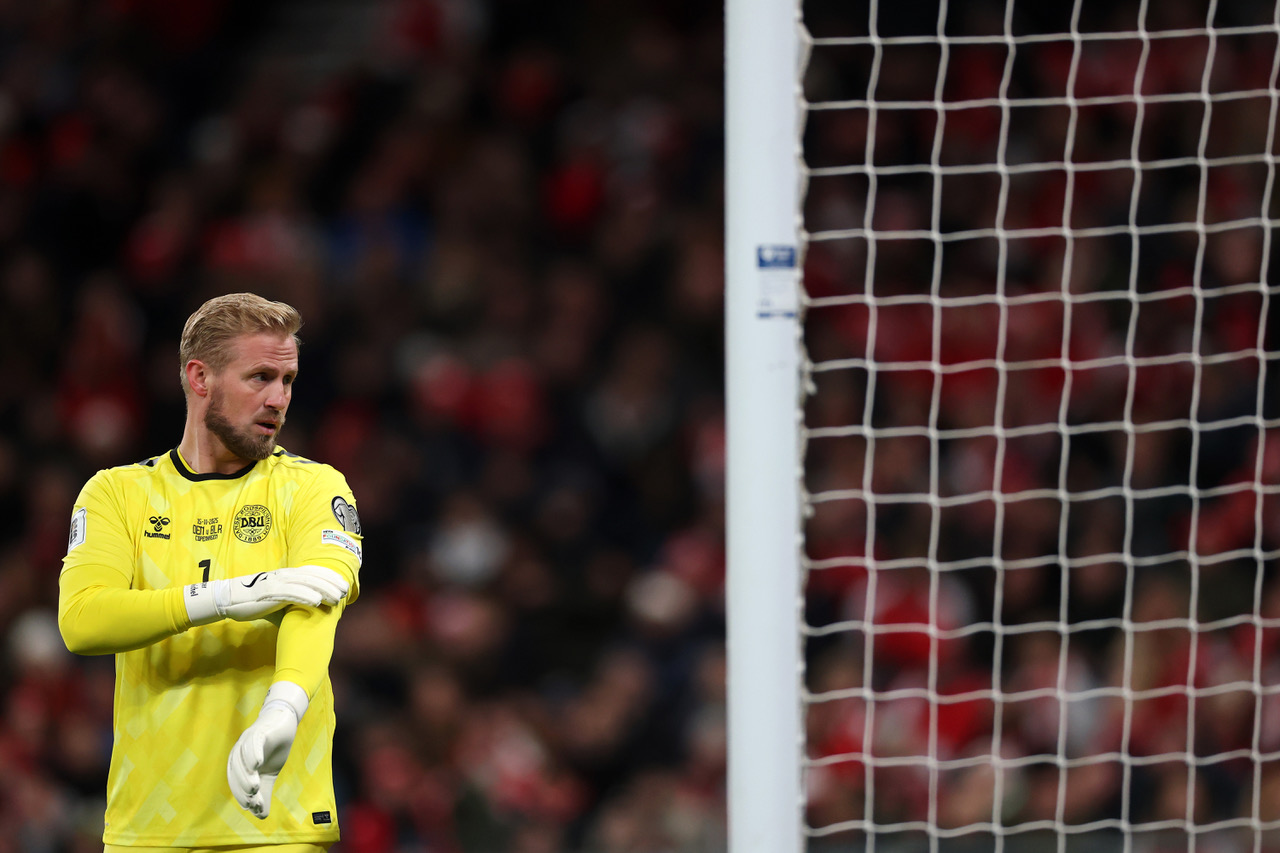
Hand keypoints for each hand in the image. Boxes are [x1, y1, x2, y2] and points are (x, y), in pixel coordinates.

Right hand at [185, 565, 348, 624]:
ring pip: (305, 584)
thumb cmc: (255, 600)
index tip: (344, 584)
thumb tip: (311, 607)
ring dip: (323, 590)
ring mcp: (277, 583)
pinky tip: (317, 602)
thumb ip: (293, 598)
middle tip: (345, 591)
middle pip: (313, 576)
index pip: (313, 572)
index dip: (330, 577)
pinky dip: (305, 596)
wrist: (229, 599)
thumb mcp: (277, 597)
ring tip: (336, 597)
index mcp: (288, 575)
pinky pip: (291, 594)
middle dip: (331, 583)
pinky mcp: (269, 594)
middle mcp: (285, 576)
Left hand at [227, 681, 308, 818]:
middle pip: (235, 773)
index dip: (243, 797)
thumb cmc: (274, 749)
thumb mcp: (270, 774)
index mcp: (238, 765)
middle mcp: (238, 753)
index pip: (236, 783)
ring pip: (241, 759)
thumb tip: (262, 816)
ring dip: (246, 774)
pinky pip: (252, 742)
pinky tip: (258, 763)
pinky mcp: (258, 731)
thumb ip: (264, 792)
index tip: (254, 808)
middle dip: (243, 789)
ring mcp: (246, 741)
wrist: (284, 723)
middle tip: (253, 800)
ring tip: (254, 786)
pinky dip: (253, 753)